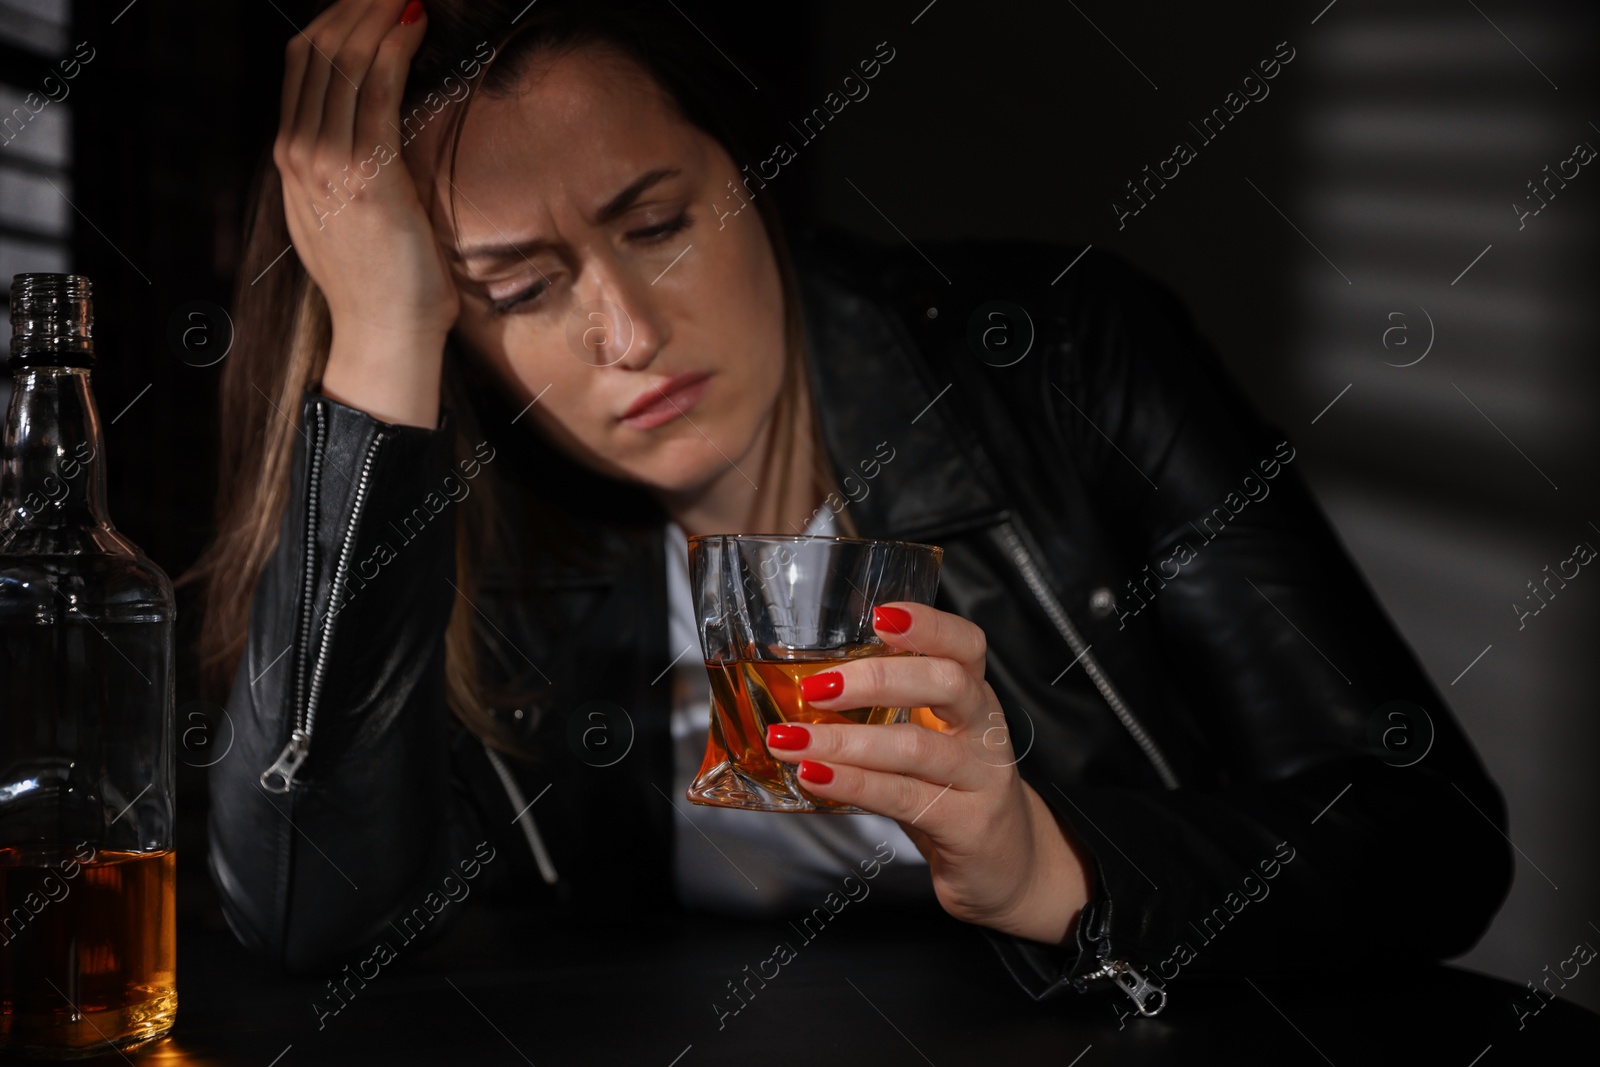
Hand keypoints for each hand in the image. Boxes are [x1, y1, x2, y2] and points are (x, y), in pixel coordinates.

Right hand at [275, 0, 456, 424]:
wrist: (383, 335)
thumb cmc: (382, 283)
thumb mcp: (345, 216)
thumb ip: (344, 170)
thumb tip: (371, 131)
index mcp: (291, 159)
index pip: (303, 65)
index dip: (337, 20)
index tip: (372, 0)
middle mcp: (298, 154)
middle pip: (318, 50)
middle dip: (357, 5)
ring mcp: (326, 163)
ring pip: (343, 60)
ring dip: (378, 14)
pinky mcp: (366, 174)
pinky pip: (375, 89)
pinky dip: (395, 46)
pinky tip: (415, 24)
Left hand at [764, 602, 1092, 944]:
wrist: (1008, 867)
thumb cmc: (953, 793)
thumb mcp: (931, 740)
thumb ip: (886, 713)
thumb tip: (800, 689)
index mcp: (975, 698)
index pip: (966, 645)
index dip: (928, 624)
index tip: (879, 615)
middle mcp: (986, 730)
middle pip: (946, 684)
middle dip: (877, 679)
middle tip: (816, 687)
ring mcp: (982, 779)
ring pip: (916, 747)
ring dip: (846, 741)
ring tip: (790, 740)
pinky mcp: (969, 826)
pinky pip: (905, 798)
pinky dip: (854, 784)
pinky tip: (815, 776)